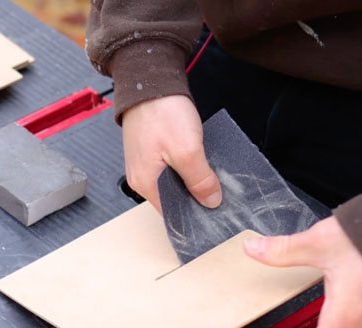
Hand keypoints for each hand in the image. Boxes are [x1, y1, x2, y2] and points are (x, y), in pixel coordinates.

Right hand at [122, 95, 221, 211]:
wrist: (149, 79)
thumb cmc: (161, 112)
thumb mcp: (187, 151)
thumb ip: (199, 180)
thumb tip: (210, 201)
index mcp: (146, 184)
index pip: (172, 212)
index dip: (194, 213)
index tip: (214, 211)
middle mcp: (142, 177)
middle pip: (173, 198)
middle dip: (195, 196)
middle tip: (219, 191)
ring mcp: (146, 163)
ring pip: (174, 182)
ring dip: (193, 179)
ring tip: (212, 175)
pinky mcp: (152, 150)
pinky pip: (172, 167)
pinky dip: (187, 166)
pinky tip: (200, 159)